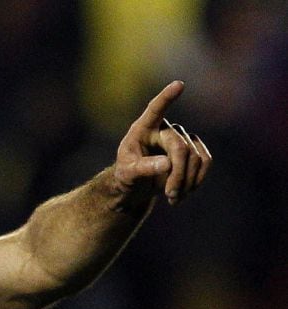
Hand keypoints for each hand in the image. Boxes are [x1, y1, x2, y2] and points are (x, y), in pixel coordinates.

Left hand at [113, 81, 211, 205]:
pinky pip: (206, 162)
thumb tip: (167, 163)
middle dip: (178, 174)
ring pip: (196, 157)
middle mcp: (164, 129)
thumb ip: (143, 168)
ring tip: (173, 197)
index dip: (166, 98)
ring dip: (187, 182)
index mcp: (143, 129)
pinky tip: (184, 192)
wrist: (137, 186)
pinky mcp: (194, 149)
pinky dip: (197, 180)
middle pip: (181, 148)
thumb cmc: (126, 176)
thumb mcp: (127, 175)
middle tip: (170, 195)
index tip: (179, 85)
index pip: (155, 110)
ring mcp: (182, 137)